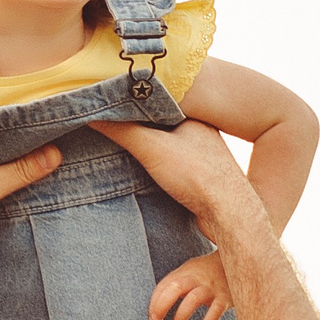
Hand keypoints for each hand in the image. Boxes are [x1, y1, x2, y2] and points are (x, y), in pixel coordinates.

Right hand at [89, 118, 261, 242]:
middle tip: (108, 128)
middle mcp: (200, 133)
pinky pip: (171, 165)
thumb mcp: (151, 148)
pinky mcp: (200, 178)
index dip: (131, 104)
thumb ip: (121, 130)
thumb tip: (90, 113)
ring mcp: (202, 156)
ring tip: (119, 150)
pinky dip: (155, 167)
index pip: (155, 103)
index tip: (108, 106)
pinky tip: (142, 174)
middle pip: (159, 125)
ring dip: (146, 150)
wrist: (229, 215)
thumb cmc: (197, 176)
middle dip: (136, 127)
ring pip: (165, 146)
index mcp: (193, 117)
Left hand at [148, 251, 229, 319]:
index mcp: (185, 273)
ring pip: (193, 299)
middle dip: (162, 304)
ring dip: (182, 314)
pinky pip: (216, 310)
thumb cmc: (207, 271)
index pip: (164, 285)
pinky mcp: (225, 298)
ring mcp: (211, 288)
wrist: (238, 262)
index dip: (155, 301)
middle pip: (176, 288)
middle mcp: (197, 279)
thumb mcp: (190, 271)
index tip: (152, 316)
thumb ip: (174, 284)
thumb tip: (155, 306)